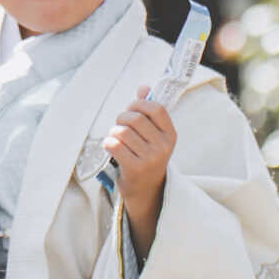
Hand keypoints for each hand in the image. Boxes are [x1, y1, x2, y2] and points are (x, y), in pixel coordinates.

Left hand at [105, 84, 176, 261]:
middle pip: (134, 118)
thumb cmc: (147, 156)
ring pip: (122, 131)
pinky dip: (108, 144)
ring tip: (116, 140)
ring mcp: (150, 159)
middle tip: (120, 127)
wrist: (146, 191)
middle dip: (121, 118)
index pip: (156, 108)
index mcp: (170, 135)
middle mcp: (163, 147)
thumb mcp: (154, 135)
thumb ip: (148, 111)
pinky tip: (112, 150)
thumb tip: (144, 87)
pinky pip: (114, 145)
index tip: (132, 108)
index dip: (139, 104)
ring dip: (113, 132)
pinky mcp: (135, 169)